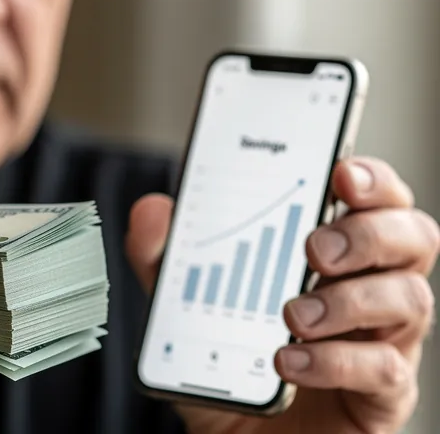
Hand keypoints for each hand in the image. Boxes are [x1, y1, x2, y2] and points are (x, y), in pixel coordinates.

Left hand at [126, 156, 438, 433]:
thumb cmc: (233, 366)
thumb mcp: (187, 310)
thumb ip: (168, 262)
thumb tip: (152, 210)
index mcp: (334, 255)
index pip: (372, 199)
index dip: (368, 178)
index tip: (339, 171)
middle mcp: (370, 289)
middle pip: (412, 237)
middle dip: (368, 232)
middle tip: (315, 248)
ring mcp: (383, 341)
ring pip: (409, 298)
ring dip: (349, 299)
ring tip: (292, 315)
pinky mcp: (382, 394)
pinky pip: (386, 369)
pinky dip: (336, 361)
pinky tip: (291, 361)